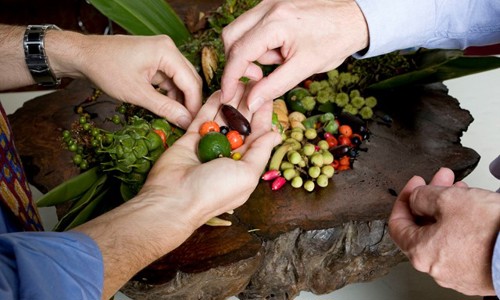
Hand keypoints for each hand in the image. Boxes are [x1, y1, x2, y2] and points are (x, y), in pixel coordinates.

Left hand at [49, 32, 201, 128]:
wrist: (83, 55)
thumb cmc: (106, 69)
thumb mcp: (137, 93)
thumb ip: (165, 108)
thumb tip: (186, 121)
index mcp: (167, 51)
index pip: (191, 82)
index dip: (195, 105)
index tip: (194, 124)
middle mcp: (168, 49)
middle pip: (189, 80)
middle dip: (189, 102)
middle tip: (188, 124)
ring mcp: (162, 53)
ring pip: (180, 81)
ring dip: (179, 99)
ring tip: (176, 119)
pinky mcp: (155, 59)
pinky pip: (169, 79)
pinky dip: (169, 94)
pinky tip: (166, 108)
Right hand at [143, 83, 281, 228]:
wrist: (173, 199)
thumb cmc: (214, 192)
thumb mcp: (246, 174)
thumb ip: (260, 152)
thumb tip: (275, 135)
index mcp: (244, 165)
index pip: (258, 136)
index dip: (263, 116)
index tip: (268, 95)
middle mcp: (228, 155)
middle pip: (241, 125)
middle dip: (248, 104)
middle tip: (254, 82)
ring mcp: (209, 146)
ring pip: (223, 119)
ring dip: (231, 102)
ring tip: (239, 81)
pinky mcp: (190, 139)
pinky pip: (203, 119)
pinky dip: (212, 105)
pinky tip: (221, 91)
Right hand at [220, 0, 367, 111]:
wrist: (355, 18)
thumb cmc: (335, 40)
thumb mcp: (305, 68)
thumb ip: (274, 86)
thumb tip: (251, 102)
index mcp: (276, 23)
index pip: (239, 53)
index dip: (230, 78)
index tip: (227, 95)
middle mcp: (268, 8)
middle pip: (231, 37)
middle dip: (237, 62)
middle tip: (257, 78)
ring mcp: (269, 3)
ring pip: (240, 30)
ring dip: (250, 52)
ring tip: (278, 60)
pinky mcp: (272, 4)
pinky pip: (253, 25)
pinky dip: (258, 42)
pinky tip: (279, 50)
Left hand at [389, 167, 499, 295]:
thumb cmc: (491, 231)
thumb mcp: (448, 199)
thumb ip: (422, 196)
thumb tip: (415, 198)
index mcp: (420, 252)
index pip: (397, 224)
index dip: (404, 199)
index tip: (415, 184)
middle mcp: (435, 268)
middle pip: (423, 227)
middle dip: (431, 198)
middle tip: (441, 179)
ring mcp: (457, 274)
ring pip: (443, 234)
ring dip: (447, 209)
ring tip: (461, 189)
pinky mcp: (477, 274)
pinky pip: (461, 246)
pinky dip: (461, 226)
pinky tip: (473, 209)